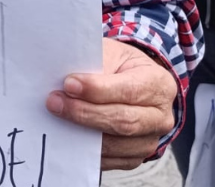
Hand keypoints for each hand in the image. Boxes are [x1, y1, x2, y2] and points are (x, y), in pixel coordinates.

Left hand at [45, 38, 177, 170]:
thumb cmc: (118, 65)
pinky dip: (85, 149)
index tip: (68, 84)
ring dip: (81, 132)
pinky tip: (67, 134)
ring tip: (57, 116)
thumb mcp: (111, 54)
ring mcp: (149, 140)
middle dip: (84, 113)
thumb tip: (67, 81)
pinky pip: (108, 160)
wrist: (129, 82)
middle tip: (54, 102)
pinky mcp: (133, 157)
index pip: (129, 91)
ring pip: (114, 144)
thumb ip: (95, 65)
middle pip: (123, 122)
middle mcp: (160, 116)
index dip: (97, 89)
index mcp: (158, 84)